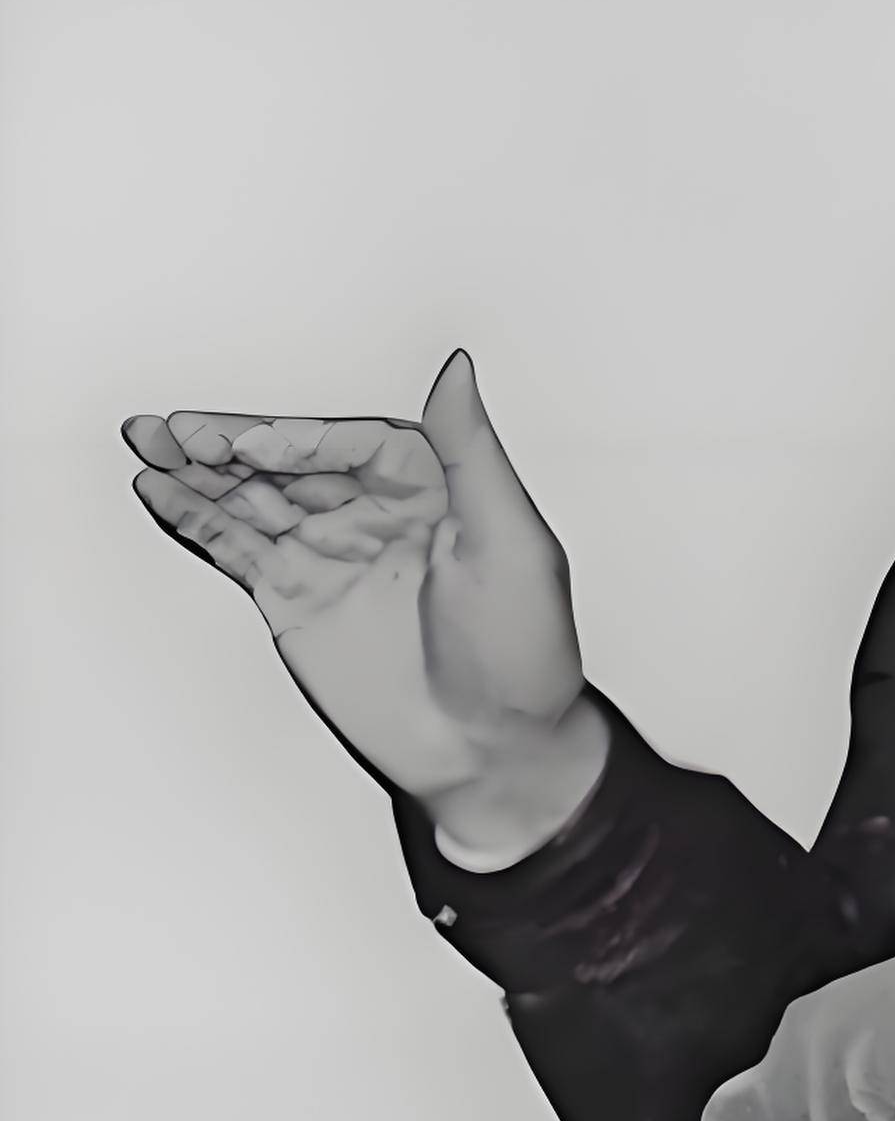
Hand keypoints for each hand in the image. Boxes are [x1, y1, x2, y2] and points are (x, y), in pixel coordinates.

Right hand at [124, 351, 605, 855]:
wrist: (494, 751)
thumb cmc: (523, 653)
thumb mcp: (513, 543)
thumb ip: (473, 452)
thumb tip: (458, 369)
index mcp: (432, 488)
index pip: (350, 442)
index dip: (297, 437)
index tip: (249, 441)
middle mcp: (375, 513)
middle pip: (291, 461)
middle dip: (230, 443)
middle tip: (174, 429)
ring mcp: (331, 555)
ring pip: (253, 498)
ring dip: (199, 471)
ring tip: (145, 443)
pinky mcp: (296, 599)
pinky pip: (237, 548)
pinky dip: (196, 520)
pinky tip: (159, 493)